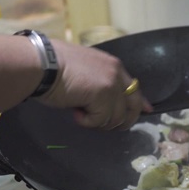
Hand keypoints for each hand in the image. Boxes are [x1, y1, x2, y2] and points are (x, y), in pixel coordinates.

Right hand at [35, 39, 152, 129]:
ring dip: (100, 122)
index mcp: (113, 65)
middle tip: (108, 126)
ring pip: (116, 117)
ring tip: (82, 115)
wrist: (41, 63)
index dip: (140, 103)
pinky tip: (76, 113)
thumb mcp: (86, 70)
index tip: (147, 111)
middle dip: (124, 121)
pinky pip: (101, 121)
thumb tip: (108, 100)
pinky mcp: (102, 96)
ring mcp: (111, 85)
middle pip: (133, 106)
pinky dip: (87, 122)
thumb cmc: (54, 66)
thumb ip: (101, 81)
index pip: (134, 88)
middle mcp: (117, 74)